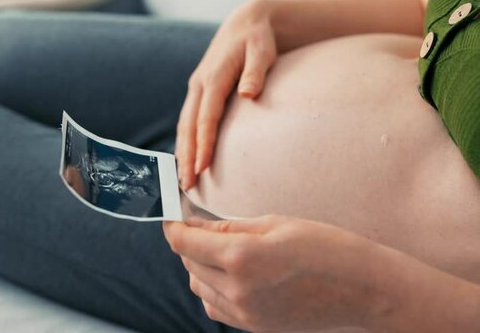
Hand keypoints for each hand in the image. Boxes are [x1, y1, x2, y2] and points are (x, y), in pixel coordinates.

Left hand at [163, 216, 403, 331]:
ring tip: (223, 251)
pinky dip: (214, 289)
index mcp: (241, 257)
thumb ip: (227, 226)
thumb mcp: (275, 223)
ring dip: (200, 267)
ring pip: (198, 287)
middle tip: (204, 227)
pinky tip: (234, 275)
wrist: (363, 290)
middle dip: (189, 243)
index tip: (173, 216)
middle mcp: (237, 290)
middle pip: (188, 264)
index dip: (173, 225)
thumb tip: (195, 225)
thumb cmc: (325, 246)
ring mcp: (245, 313)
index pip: (183, 242)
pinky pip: (216, 307)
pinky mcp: (254, 327)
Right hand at [176, 0, 276, 189]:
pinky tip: (187, 160)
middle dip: (186, 157)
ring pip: (184, 126)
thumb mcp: (262, 51)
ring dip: (182, 153)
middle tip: (187, 185)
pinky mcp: (198, 93)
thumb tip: (248, 94)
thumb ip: (256, 72)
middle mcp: (199, 85)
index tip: (202, 168)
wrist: (244, 24)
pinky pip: (188, 121)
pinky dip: (185, 142)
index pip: (206, 117)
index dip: (203, 144)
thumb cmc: (258, 40)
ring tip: (183, 180)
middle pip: (188, 126)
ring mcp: (196, 89)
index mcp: (213, 77)